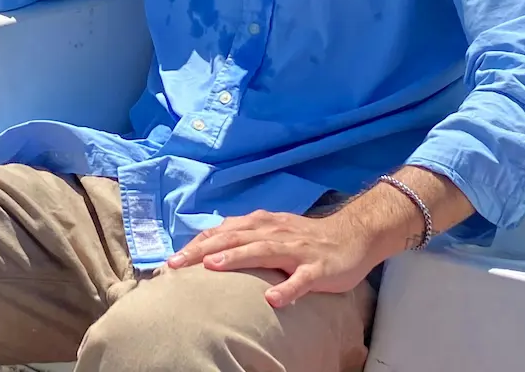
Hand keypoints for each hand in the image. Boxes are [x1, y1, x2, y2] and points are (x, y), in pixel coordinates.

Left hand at [166, 207, 374, 307]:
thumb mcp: (272, 231)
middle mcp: (275, 232)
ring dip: (237, 258)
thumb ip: (245, 236)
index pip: (223, 231)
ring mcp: (296, 250)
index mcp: (262, 224)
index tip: (172, 260)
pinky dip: (287, 289)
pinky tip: (273, 300)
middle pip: (235, 238)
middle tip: (177, 264)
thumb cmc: (306, 237)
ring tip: (214, 267)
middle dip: (204, 250)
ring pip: (263, 251)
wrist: (352, 235)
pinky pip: (301, 280)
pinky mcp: (318, 269)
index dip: (197, 243)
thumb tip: (210, 246)